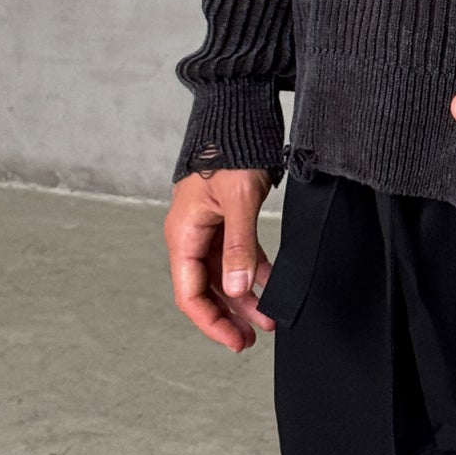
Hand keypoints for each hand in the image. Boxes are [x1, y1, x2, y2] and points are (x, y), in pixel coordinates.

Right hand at [165, 167, 278, 350]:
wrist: (237, 114)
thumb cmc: (231, 151)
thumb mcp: (238, 200)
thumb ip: (239, 247)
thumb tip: (238, 291)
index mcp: (184, 234)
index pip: (190, 294)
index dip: (211, 322)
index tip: (236, 340)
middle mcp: (191, 234)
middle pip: (206, 289)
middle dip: (229, 315)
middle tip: (252, 338)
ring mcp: (208, 226)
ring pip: (223, 274)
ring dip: (244, 296)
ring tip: (269, 317)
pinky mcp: (225, 217)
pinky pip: (236, 254)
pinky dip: (253, 270)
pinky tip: (272, 284)